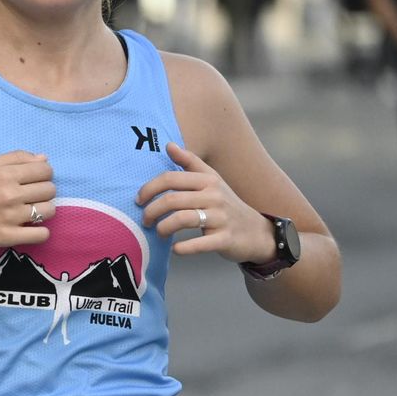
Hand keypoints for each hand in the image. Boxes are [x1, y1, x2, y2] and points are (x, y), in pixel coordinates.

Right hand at [0, 151, 54, 251]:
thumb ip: (14, 158)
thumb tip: (44, 159)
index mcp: (4, 174)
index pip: (45, 170)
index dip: (44, 174)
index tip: (34, 180)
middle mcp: (10, 194)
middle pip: (49, 190)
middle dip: (44, 191)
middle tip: (30, 196)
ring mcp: (11, 217)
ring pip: (49, 211)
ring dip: (44, 210)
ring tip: (30, 212)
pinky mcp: (8, 237)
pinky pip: (41, 235)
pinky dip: (41, 232)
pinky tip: (30, 228)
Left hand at [137, 142, 276, 264]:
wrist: (257, 232)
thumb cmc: (226, 204)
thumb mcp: (212, 180)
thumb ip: (190, 162)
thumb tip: (168, 145)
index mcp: (208, 180)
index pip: (170, 178)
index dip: (149, 189)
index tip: (139, 200)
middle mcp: (214, 196)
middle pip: (172, 200)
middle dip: (151, 211)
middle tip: (145, 220)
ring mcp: (221, 218)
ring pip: (182, 219)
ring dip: (163, 228)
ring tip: (158, 233)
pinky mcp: (225, 239)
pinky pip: (198, 244)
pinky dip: (182, 248)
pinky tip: (174, 249)